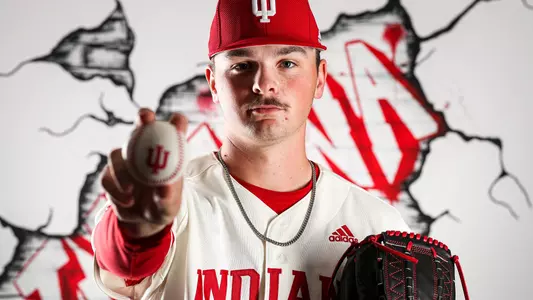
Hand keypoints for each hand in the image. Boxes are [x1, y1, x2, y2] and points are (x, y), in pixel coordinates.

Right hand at [101, 108, 187, 237]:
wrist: (143, 221)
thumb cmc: (162, 207)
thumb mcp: (168, 206)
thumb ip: (167, 196)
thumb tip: (164, 187)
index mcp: (165, 154)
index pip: (173, 131)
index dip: (176, 122)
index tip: (177, 122)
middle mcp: (144, 150)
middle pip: (142, 125)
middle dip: (143, 116)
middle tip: (145, 117)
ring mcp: (125, 160)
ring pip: (115, 154)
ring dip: (121, 171)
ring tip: (131, 190)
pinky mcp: (110, 174)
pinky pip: (106, 177)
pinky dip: (115, 189)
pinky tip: (127, 201)